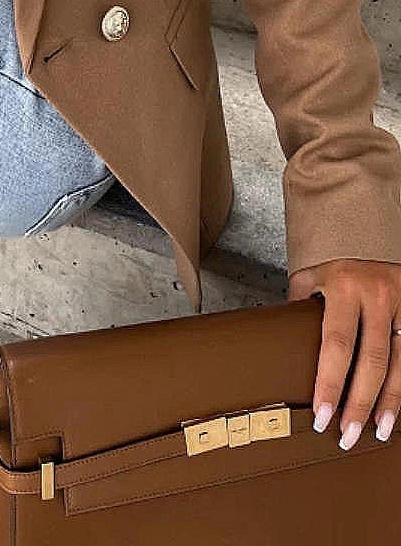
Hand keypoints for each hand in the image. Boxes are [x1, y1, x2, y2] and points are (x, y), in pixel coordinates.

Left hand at [288, 258, 400, 448]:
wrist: (369, 236)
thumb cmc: (336, 263)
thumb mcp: (310, 275)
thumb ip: (299, 306)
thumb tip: (280, 343)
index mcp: (344, 286)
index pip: (337, 344)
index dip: (330, 383)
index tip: (322, 414)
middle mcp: (377, 295)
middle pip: (372, 361)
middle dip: (359, 402)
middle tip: (347, 433)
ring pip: (400, 363)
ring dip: (389, 402)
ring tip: (378, 430)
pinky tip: (395, 406)